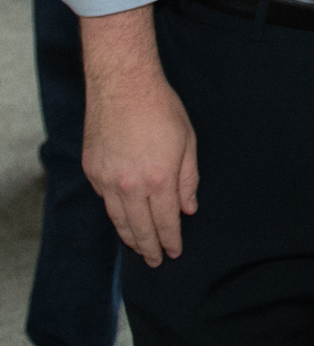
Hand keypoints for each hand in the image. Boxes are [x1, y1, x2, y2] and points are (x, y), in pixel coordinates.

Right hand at [82, 67, 198, 266]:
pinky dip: (115, 214)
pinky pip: (105, 201)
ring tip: (138, 248)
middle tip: (155, 261)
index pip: (166, 222)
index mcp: (160, 178)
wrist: (123, 84)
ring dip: (130, 237)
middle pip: (140, 228)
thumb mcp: (187, 140)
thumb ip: (188, 179)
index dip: (171, 240)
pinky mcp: (92, 170)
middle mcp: (131, 185)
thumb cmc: (161, 107)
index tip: (174, 253)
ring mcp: (107, 180)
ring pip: (119, 220)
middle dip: (150, 248)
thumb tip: (189, 209)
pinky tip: (122, 219)